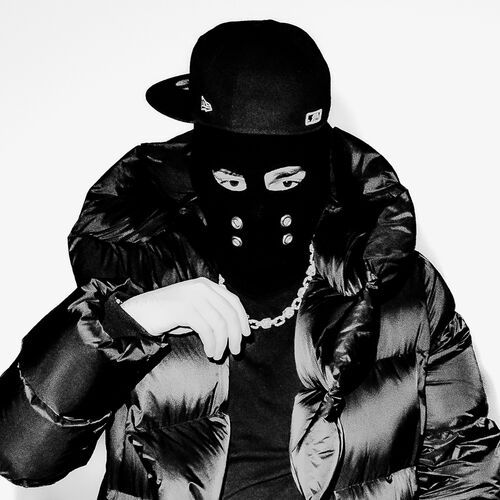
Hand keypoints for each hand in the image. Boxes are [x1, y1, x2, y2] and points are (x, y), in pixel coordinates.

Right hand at [119, 277, 250, 359]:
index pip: (233, 300)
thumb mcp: (193, 309)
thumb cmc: (167, 315)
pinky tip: (209, 352)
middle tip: (236, 351)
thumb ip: (211, 312)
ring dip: (222, 343)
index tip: (246, 335)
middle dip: (235, 335)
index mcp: (206, 285)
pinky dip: (212, 343)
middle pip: (229, 312)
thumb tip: (235, 328)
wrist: (139, 314)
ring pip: (220, 323)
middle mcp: (202, 287)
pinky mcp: (184, 309)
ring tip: (217, 355)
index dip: (242, 318)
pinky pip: (207, 330)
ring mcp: (193, 297)